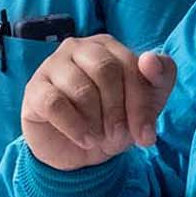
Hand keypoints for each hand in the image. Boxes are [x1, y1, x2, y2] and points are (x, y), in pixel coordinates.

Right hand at [21, 35, 176, 170]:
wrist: (78, 151)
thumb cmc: (113, 119)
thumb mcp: (147, 102)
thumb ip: (160, 77)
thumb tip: (150, 60)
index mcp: (107, 45)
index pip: (130, 64)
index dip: (141, 104)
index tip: (146, 136)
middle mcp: (78, 48)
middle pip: (106, 71)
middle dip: (118, 112)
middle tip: (118, 137)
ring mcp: (52, 66)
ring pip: (81, 89)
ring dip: (97, 122)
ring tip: (100, 139)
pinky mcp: (34, 90)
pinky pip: (56, 104)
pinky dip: (75, 127)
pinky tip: (85, 139)